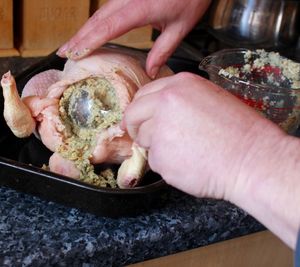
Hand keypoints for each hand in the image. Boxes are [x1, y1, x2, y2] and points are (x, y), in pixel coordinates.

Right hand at [57, 0, 210, 77]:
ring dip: (83, 31)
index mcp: (140, 8)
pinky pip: (106, 10)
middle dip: (78, 37)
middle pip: (97, 20)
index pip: (108, 27)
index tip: (75, 53)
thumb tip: (150, 72)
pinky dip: (95, 24)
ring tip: (71, 46)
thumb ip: (163, 50)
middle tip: (63, 53)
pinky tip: (90, 33)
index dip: (89, 41)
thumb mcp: (181, 27)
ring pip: (99, 14)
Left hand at [122, 72, 299, 248]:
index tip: (136, 119)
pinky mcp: (160, 156)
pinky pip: (154, 161)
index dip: (138, 109)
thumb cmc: (240, 132)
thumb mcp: (210, 99)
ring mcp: (160, 130)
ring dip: (156, 147)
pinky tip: (188, 163)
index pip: (143, 94)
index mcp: (179, 85)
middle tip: (142, 137)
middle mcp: (165, 103)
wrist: (252, 160)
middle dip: (134, 127)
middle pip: (133, 114)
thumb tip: (159, 114)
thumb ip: (180, 101)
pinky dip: (166, 164)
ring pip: (143, 139)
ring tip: (184, 151)